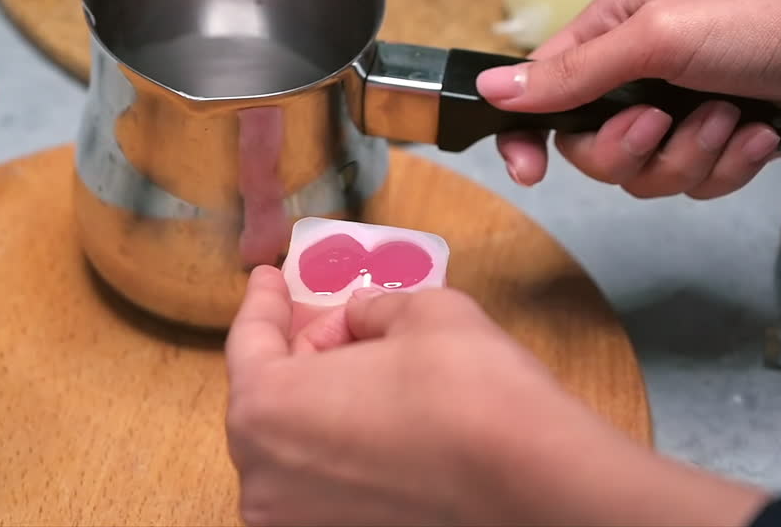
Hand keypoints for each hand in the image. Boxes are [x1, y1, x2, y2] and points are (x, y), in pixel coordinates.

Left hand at [224, 266, 766, 525]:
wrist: (533, 478)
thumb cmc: (469, 389)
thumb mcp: (418, 310)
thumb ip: (369, 308)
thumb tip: (360, 317)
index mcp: (265, 409)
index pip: (247, 342)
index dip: (262, 301)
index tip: (268, 278)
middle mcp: (265, 478)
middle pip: (267, 399)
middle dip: (302, 352)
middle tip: (340, 321)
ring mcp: (299, 522)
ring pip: (294, 447)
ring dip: (321, 403)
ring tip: (371, 371)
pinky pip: (323, 484)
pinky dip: (339, 450)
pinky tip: (381, 423)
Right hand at [477, 0, 780, 197]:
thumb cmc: (761, 28)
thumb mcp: (656, 40)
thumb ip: (573, 73)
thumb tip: (491, 90)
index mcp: (613, 32)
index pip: (543, 92)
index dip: (527, 135)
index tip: (529, 172)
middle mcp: (638, 73)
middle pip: (591, 148)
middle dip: (632, 148)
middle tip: (664, 121)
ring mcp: (681, 112)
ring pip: (644, 175)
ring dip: (691, 156)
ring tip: (732, 120)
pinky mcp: (722, 145)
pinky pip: (695, 184)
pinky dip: (727, 166)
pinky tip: (760, 136)